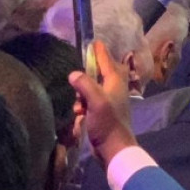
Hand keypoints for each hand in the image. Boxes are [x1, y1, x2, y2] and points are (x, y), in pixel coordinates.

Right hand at [68, 41, 136, 168]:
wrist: (114, 148)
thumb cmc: (108, 123)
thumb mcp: (95, 101)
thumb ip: (85, 85)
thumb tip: (73, 73)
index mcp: (115, 79)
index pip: (106, 58)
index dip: (97, 50)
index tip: (90, 41)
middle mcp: (114, 86)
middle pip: (98, 72)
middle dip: (86, 76)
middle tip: (77, 81)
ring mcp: (109, 99)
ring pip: (91, 87)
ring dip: (82, 94)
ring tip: (78, 105)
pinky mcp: (103, 110)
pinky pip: (90, 100)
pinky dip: (83, 104)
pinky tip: (79, 114)